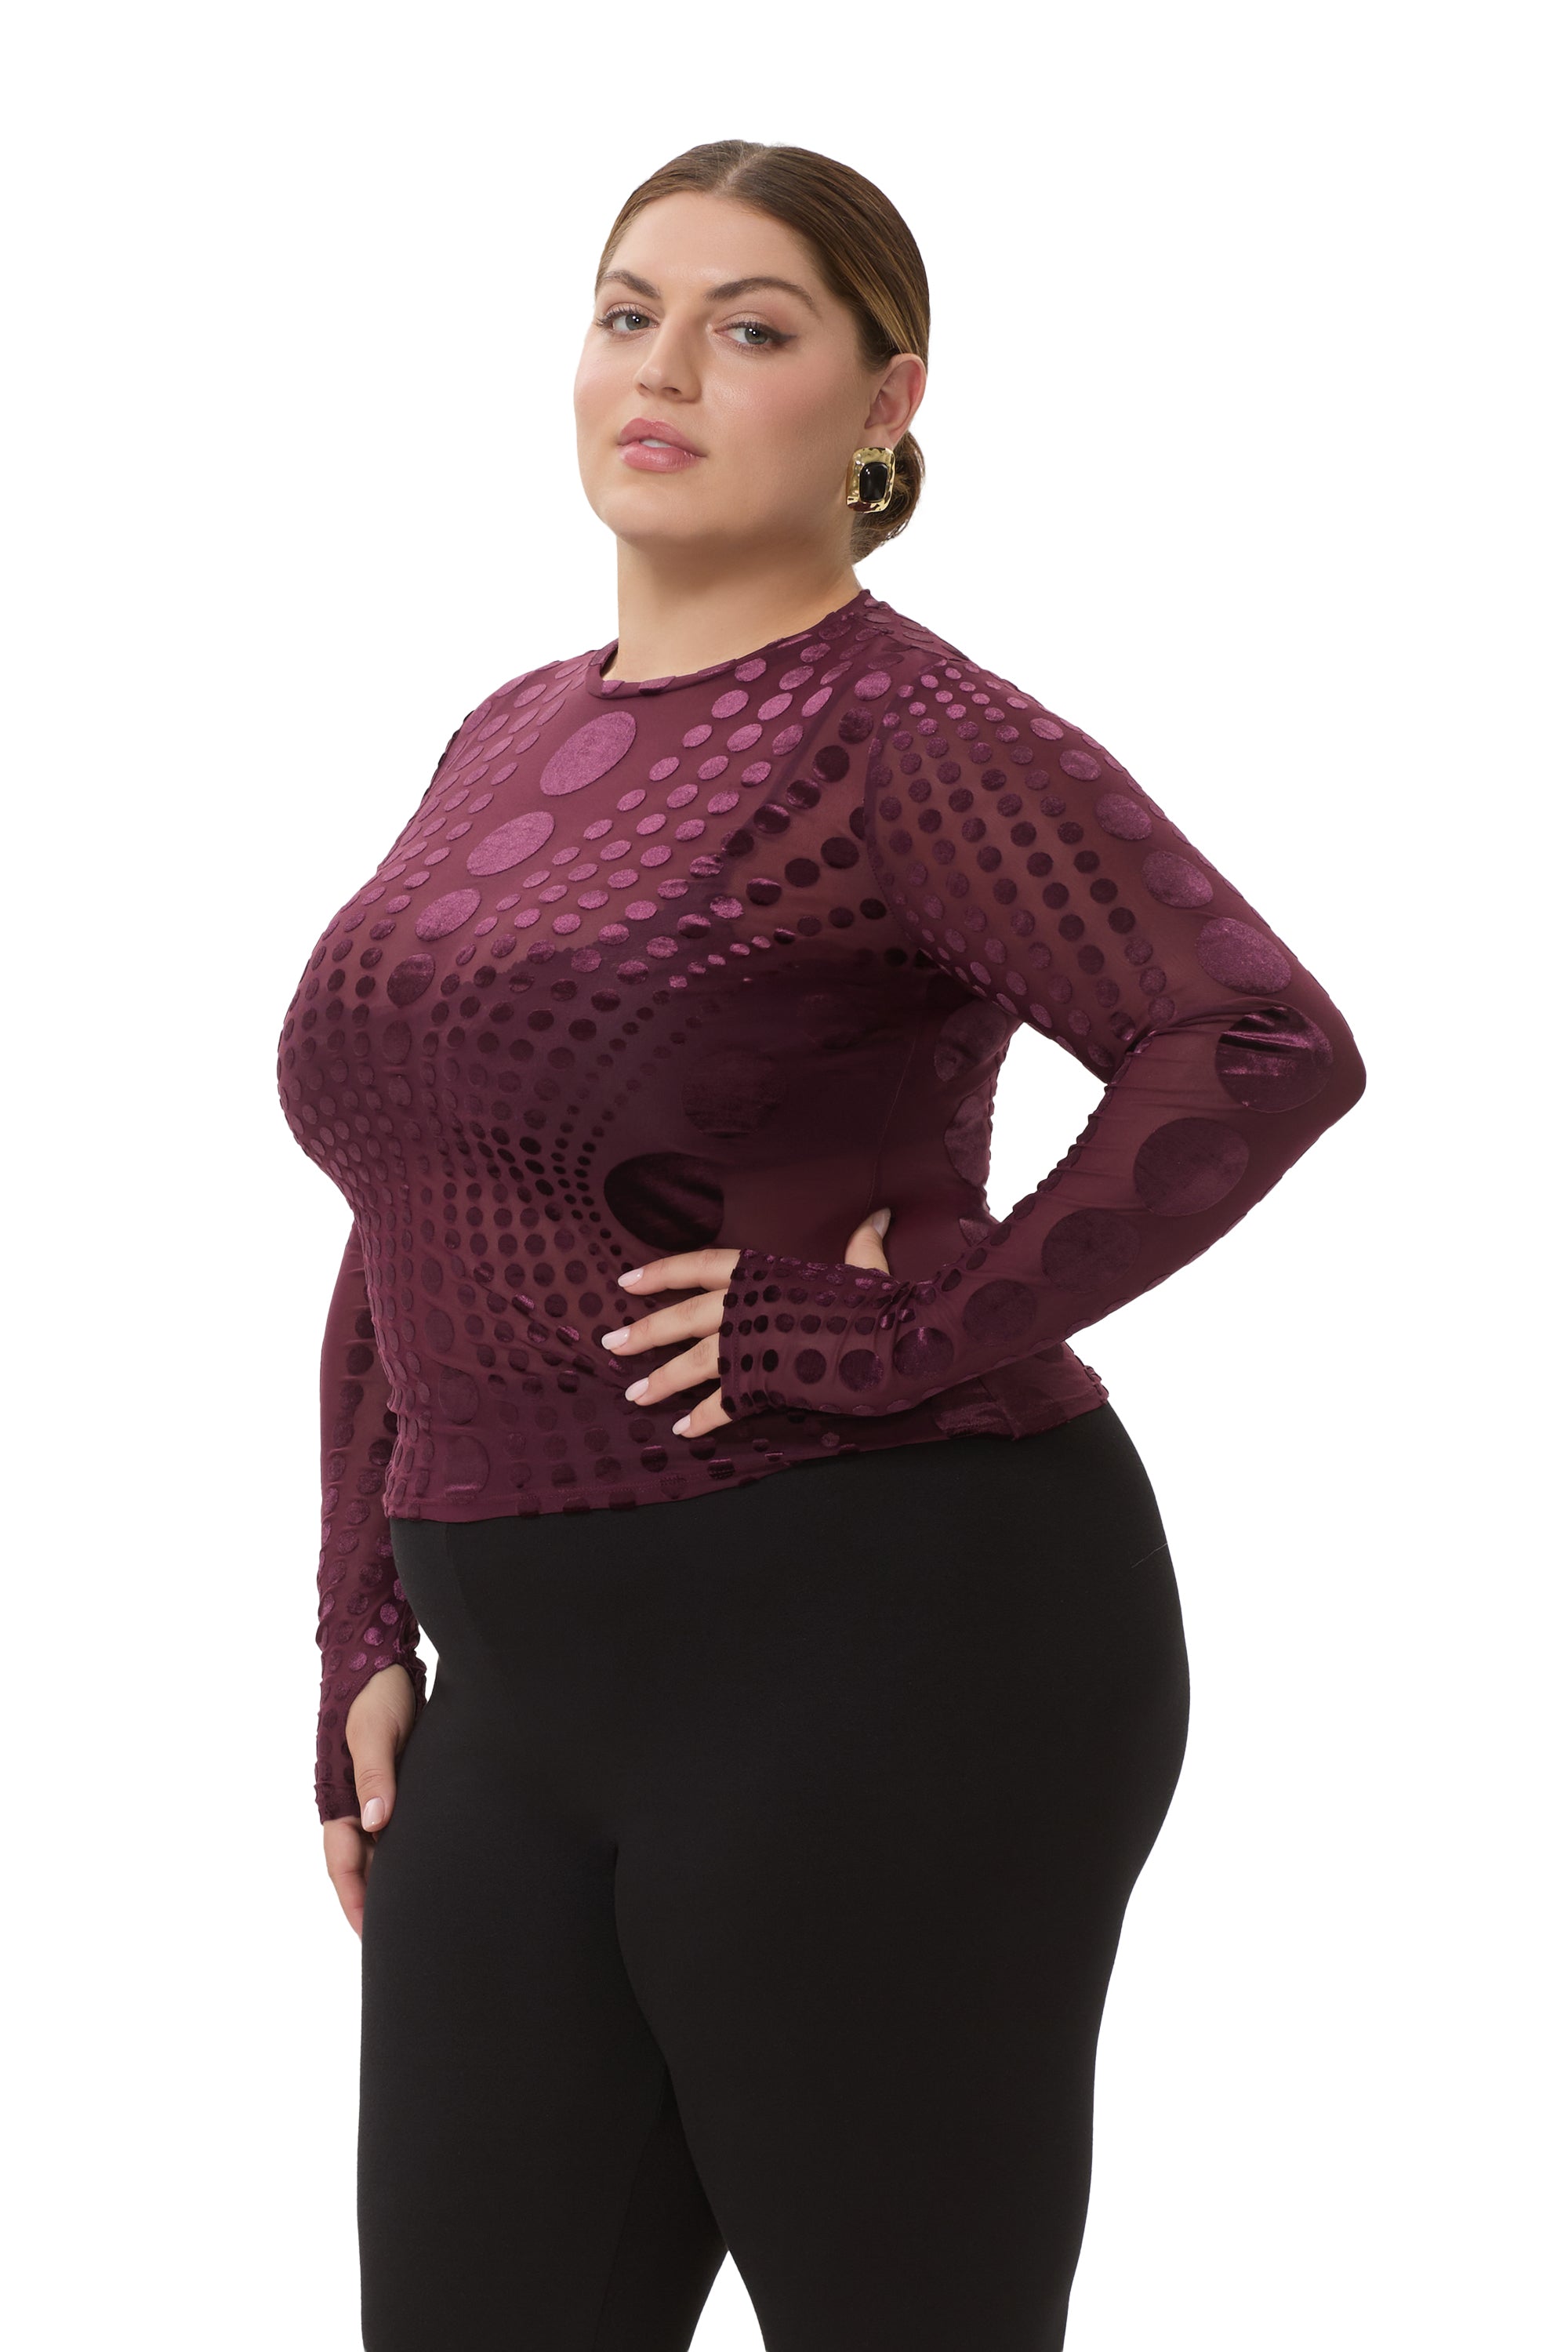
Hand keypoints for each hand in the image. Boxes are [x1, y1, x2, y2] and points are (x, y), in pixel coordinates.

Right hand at [322, 1661, 417, 1937]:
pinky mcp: (399, 1784)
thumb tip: (376, 1824)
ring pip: (381, 1850)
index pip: (342, 1862)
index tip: (369, 1935)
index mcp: (339, 1797)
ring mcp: (377, 1795)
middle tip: (395, 1943)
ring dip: (392, 1880)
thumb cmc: (376, 1695)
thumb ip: (375, 1776)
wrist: (385, 1659)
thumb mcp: (373, 1733)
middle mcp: (355, 1803)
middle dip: (373, 1903)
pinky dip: (408, 1852)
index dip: (354, 1900)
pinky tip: (429, 1868)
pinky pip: (400, 1829)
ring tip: (415, 1917)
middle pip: (361, 1866)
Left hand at [604, 1207, 893, 1440]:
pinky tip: (683, 1431)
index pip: (701, 1266)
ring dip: (660, 1380)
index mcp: (766, 1272)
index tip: (627, 1281)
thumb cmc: (886, 1301)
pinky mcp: (764, 1383)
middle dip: (644, 1332)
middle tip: (611, 1343)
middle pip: (682, 1317)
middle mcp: (748, 1305)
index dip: (662, 1272)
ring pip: (692, 1362)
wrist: (901, 1340)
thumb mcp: (867, 1267)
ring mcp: (752, 1345)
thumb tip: (877, 1217)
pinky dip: (702, 1419)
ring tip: (634, 1393)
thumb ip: (861, 1244)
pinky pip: (724, 1404)